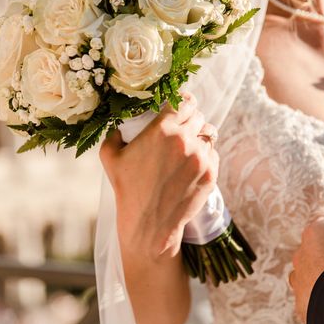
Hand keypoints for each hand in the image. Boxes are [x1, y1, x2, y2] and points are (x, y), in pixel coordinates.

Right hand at [100, 94, 218, 263]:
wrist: (149, 224)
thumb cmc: (127, 189)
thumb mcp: (110, 156)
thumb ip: (115, 132)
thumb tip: (121, 122)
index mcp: (162, 130)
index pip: (183, 101)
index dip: (182, 100)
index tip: (180, 103)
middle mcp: (185, 140)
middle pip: (198, 115)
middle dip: (190, 117)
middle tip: (182, 125)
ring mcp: (201, 157)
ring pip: (209, 133)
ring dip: (200, 135)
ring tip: (189, 144)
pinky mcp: (210, 173)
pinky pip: (214, 153)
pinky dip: (205, 154)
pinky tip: (192, 162)